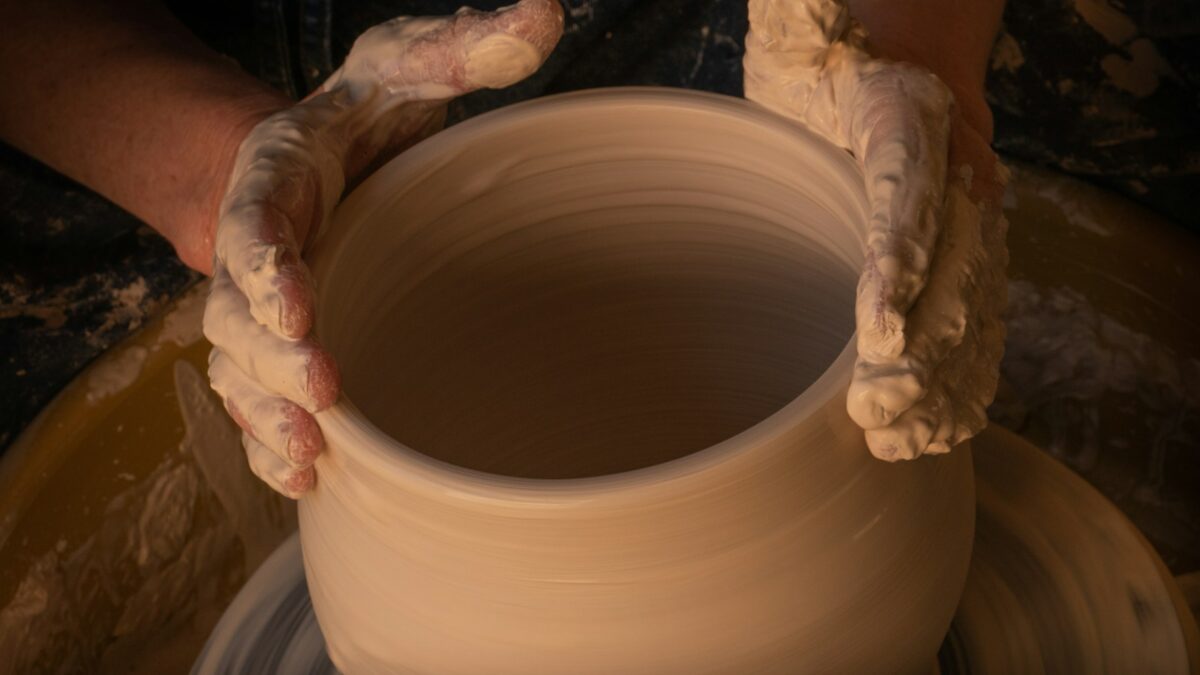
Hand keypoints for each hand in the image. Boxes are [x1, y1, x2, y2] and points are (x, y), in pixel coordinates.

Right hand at [203, 0, 563, 496]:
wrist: (327, 157)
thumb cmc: (370, 114)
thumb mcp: (410, 65)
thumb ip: (464, 47)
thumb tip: (548, 14)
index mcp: (278, 176)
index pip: (254, 222)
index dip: (264, 266)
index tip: (297, 305)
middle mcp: (255, 249)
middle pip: (236, 314)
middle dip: (271, 360)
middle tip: (324, 394)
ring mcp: (260, 307)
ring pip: (240, 371)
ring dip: (268, 416)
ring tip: (311, 457)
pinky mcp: (279, 347)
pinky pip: (258, 401)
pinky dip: (271, 442)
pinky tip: (305, 478)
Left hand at [744, 0, 1007, 459]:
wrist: (899, 60)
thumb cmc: (830, 58)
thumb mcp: (804, 35)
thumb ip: (809, 31)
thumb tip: (802, 12)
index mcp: (907, 116)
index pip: (907, 190)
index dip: (899, 261)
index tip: (880, 326)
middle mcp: (952, 174)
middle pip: (946, 269)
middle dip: (917, 350)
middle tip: (877, 411)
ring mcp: (965, 221)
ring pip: (967, 307)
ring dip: (940, 381)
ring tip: (904, 440)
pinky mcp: (963, 258)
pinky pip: (974, 321)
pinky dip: (963, 378)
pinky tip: (943, 428)